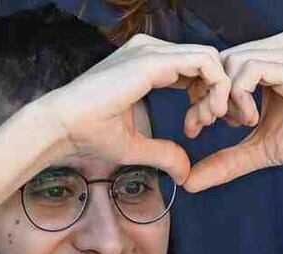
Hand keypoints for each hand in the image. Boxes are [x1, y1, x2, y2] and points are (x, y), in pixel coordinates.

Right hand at [38, 33, 231, 182]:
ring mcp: (152, 51)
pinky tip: (210, 113)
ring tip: (211, 121)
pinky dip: (217, 86)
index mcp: (145, 65)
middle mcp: (150, 51)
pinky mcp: (154, 60)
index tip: (200, 127)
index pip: (191, 70)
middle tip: (217, 124)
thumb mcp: (135, 147)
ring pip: (210, 58)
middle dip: (219, 92)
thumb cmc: (88, 135)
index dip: (205, 96)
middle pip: (205, 61)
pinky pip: (204, 62)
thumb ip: (164, 154)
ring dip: (220, 90)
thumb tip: (185, 173)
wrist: (62, 127)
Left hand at [183, 32, 282, 191]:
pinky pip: (251, 69)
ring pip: (231, 62)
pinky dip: (241, 95)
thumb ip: (227, 161)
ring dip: (223, 98)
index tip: (197, 127)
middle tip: (207, 126)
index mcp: (267, 61)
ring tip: (237, 124)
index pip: (218, 67)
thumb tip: (189, 182)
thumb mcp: (261, 150)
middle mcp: (275, 50)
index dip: (201, 95)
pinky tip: (251, 119)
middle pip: (219, 62)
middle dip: (206, 97)